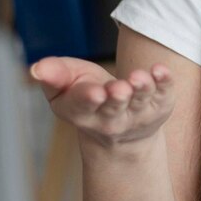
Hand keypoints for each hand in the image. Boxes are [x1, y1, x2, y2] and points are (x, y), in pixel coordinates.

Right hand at [30, 56, 175, 147]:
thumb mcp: (66, 87)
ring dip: (141, 88)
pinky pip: (164, 94)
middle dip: (116, 97)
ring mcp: (138, 114)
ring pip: (140, 101)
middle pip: (114, 107)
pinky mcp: (160, 106)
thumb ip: (54, 75)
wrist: (123, 132)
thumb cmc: (88, 96)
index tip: (95, 92)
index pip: (84, 106)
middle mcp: (111, 118)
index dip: (88, 98)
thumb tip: (36, 68)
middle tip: (119, 88)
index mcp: (82, 112)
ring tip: (139, 77)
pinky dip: (164, 82)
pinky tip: (160, 70)